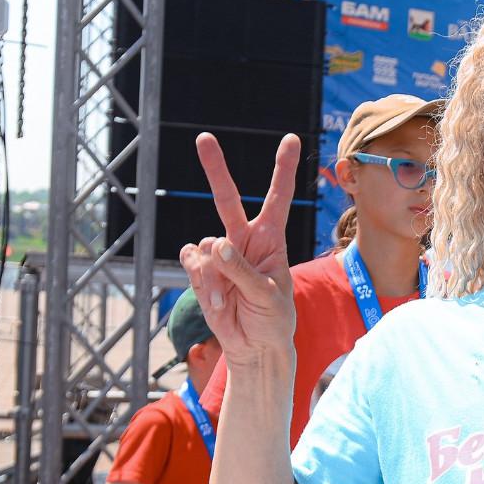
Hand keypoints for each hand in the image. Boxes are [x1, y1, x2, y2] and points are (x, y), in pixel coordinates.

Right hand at [180, 134, 300, 365]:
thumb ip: (243, 270)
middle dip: (215, 168)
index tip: (291, 139)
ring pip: (207, 245)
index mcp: (271, 239)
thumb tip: (216, 245)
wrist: (254, 345)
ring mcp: (220, 253)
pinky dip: (202, 282)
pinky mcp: (202, 269)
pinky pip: (192, 262)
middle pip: (227, 198)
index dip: (282, 169)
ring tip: (229, 299)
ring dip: (215, 274)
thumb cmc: (272, 318)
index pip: (278, 198)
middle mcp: (244, 239)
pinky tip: (216, 300)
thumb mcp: (268, 296)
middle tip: (203, 138)